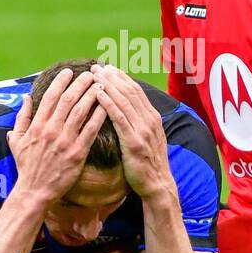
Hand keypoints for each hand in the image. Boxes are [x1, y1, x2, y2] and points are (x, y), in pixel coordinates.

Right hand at [7, 68, 108, 204]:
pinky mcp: (77, 153)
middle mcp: (51, 130)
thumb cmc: (26, 166)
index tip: (68, 71)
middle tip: (90, 73)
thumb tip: (25, 98)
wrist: (35, 191)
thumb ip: (22, 118)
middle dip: (80, 84)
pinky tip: (106, 106)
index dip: (60, 82)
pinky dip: (99, 116)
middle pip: (68, 100)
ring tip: (100, 84)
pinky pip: (91, 130)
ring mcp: (65, 141)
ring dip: (91, 95)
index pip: (50, 97)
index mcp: (37, 125)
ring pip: (81, 111)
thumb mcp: (17, 141)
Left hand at [90, 64, 173, 198]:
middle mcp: (149, 120)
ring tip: (94, 75)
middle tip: (97, 67)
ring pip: (124, 101)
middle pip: (129, 91)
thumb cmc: (148, 164)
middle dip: (112, 77)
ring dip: (108, 85)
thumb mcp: (148, 138)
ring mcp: (143, 131)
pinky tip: (98, 94)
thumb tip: (128, 109)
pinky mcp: (134, 142)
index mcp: (153, 118)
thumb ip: (139, 123)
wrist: (157, 185)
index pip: (136, 90)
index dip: (121, 77)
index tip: (108, 68)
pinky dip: (108, 103)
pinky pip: (119, 118)